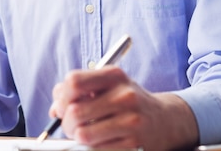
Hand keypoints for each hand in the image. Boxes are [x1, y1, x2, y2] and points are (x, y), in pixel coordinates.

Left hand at [49, 66, 197, 150]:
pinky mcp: (134, 143)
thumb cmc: (128, 101)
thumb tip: (54, 109)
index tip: (61, 106)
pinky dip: (92, 147)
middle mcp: (124, 95)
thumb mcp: (108, 85)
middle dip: (66, 122)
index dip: (61, 96)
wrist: (165, 120)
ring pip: (83, 134)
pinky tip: (101, 140)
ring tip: (84, 133)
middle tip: (70, 125)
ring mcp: (131, 120)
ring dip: (77, 137)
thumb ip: (79, 90)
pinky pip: (97, 149)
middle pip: (75, 111)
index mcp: (114, 76)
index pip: (74, 81)